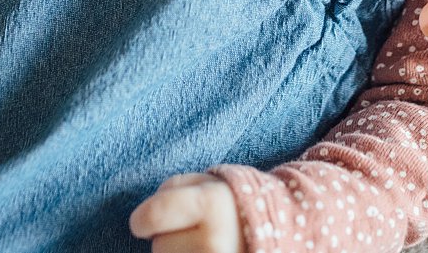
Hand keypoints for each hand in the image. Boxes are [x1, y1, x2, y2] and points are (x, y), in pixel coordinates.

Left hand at [129, 172, 243, 252]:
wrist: (285, 233)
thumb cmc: (239, 203)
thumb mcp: (212, 181)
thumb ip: (174, 188)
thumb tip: (144, 218)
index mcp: (213, 206)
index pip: (151, 217)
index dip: (142, 219)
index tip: (142, 222)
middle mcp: (214, 243)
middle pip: (160, 246)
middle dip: (170, 238)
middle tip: (195, 232)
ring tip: (204, 247)